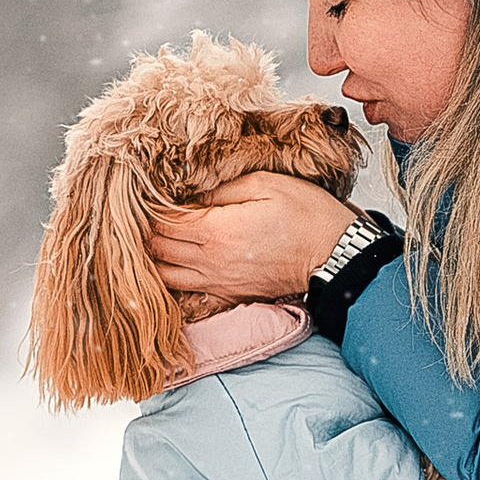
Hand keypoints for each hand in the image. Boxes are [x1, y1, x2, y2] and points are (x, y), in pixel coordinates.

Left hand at [148, 172, 358, 301]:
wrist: (335, 256)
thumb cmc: (307, 216)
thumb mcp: (265, 183)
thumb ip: (221, 188)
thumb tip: (189, 194)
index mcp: (216, 232)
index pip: (162, 223)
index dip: (149, 207)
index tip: (148, 194)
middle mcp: (211, 263)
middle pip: (157, 250)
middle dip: (146, 232)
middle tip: (144, 214)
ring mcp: (219, 283)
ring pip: (165, 276)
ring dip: (154, 258)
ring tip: (153, 239)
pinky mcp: (229, 295)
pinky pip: (187, 293)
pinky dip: (173, 281)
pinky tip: (173, 265)